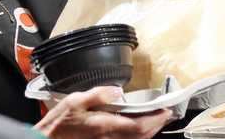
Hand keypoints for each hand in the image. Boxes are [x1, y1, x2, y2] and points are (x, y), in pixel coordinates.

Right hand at [34, 86, 171, 138]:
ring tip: (156, 119)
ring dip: (149, 131)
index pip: (139, 126)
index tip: (166, 110)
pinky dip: (137, 135)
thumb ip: (97, 94)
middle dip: (156, 125)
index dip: (156, 119)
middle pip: (142, 136)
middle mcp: (109, 138)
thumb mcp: (75, 101)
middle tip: (166, 114)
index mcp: (105, 126)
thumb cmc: (57, 124)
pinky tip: (138, 128)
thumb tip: (117, 90)